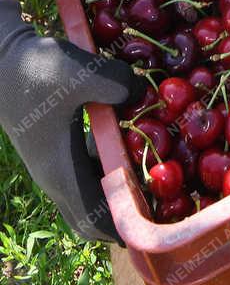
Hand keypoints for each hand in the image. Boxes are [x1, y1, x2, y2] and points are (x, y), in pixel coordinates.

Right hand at [0, 0, 140, 241]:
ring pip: (90, 187)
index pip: (94, 221)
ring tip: (150, 161)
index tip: (156, 221)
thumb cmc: (36, 71)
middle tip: (158, 195)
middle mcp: (57, 175)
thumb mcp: (80, 73)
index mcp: (62, 172)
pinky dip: (106, 158)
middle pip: (93, 212)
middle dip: (124, 210)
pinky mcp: (54, 142)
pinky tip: (125, 131)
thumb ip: (116, 85)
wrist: (0, 57)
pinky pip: (85, 164)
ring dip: (116, 181)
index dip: (124, 227)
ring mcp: (53, 160)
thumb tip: (141, 94)